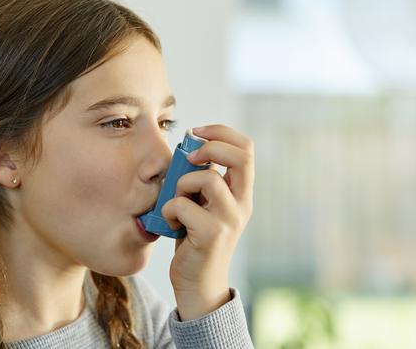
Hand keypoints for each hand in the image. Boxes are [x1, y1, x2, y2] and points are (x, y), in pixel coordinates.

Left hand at [161, 124, 254, 320]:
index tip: (196, 134)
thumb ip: (200, 179)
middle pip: (241, 156)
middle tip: (189, 157)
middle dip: (211, 146)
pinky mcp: (213, 235)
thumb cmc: (194, 239)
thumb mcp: (202, 204)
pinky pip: (184, 205)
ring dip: (182, 183)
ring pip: (208, 179)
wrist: (198, 284)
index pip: (246, 148)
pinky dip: (169, 209)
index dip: (221, 133)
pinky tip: (169, 222)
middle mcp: (242, 204)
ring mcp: (230, 219)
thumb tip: (187, 148)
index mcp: (240, 192)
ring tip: (175, 200)